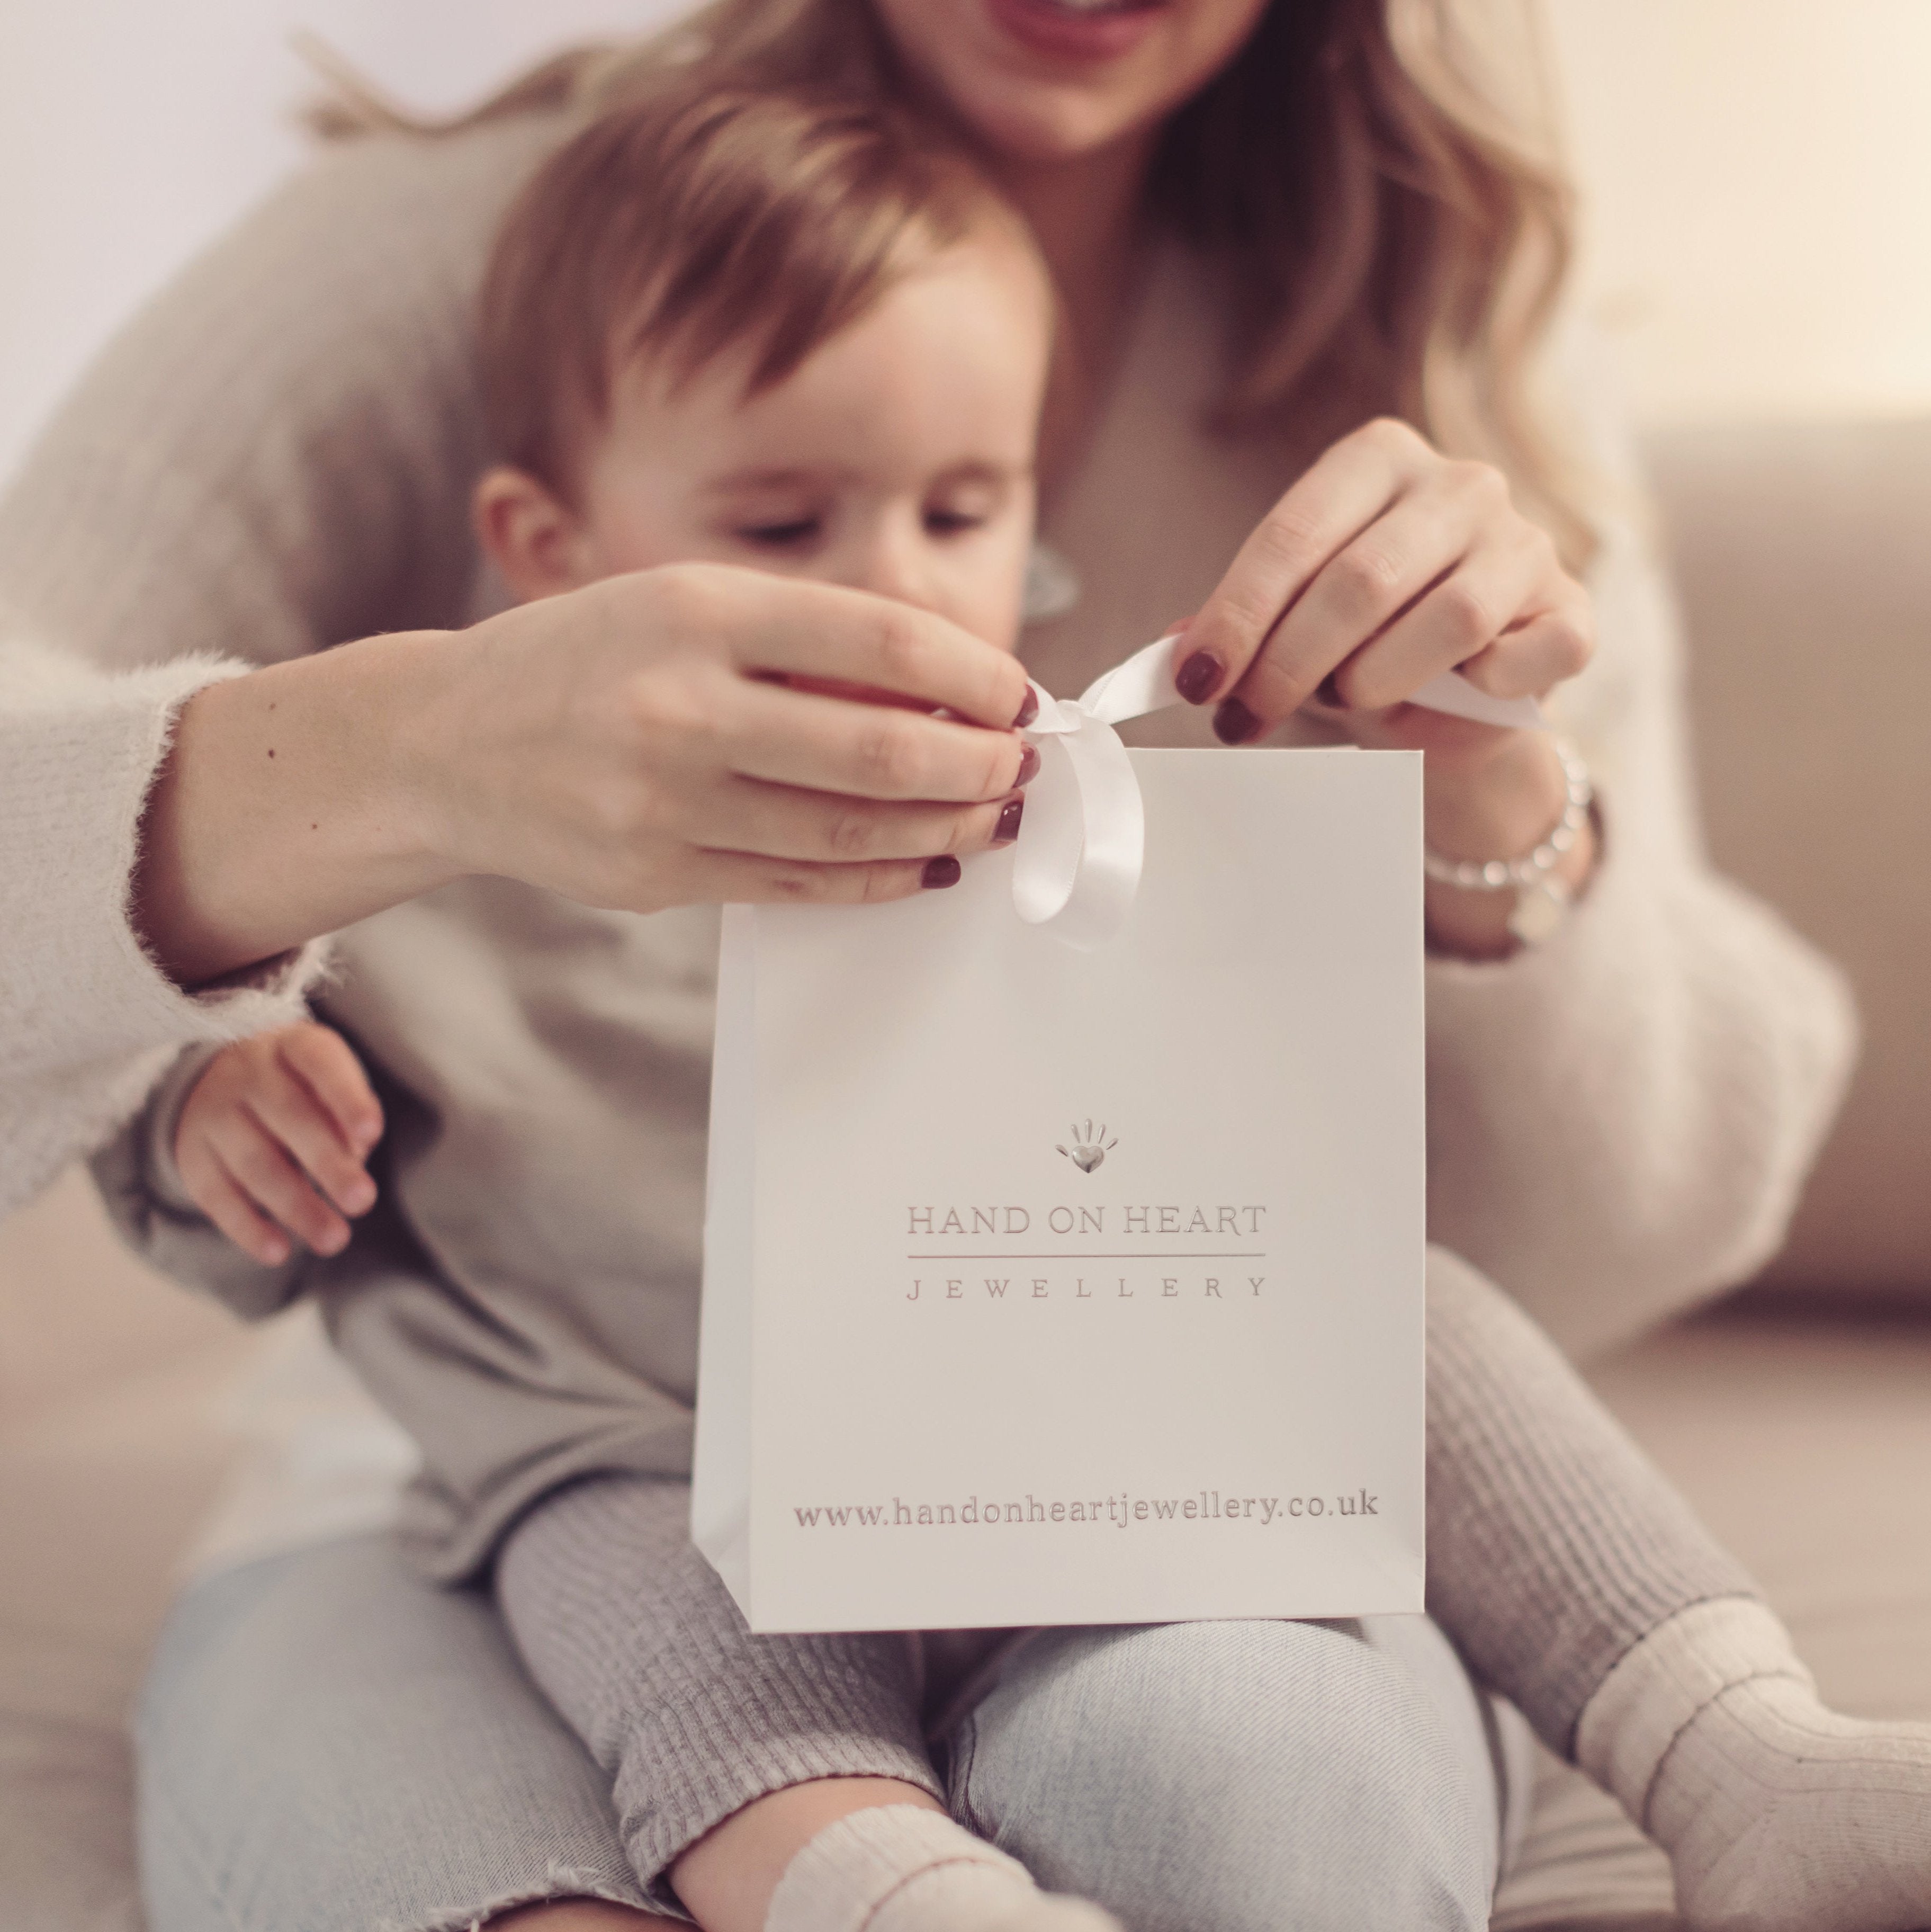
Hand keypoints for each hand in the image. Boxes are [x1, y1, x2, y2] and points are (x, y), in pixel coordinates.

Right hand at [137, 564, 1036, 985]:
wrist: (443, 745)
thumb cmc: (582, 662)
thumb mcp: (679, 606)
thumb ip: (801, 642)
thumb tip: (944, 694)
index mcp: (697, 611)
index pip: (880, 643)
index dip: (974, 677)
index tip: (1020, 696)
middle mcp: (680, 705)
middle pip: (878, 751)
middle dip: (977, 766)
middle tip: (1022, 770)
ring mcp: (665, 801)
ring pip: (847, 832)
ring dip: (942, 829)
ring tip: (991, 819)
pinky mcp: (658, 875)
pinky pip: (798, 885)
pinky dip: (875, 878)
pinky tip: (921, 863)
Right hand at [173, 1023, 383, 1264]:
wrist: (219, 1077)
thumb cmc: (302, 1085)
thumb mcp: (329, 1079)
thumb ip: (348, 1111)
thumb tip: (355, 1153)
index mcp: (293, 1046)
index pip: (320, 1063)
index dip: (346, 1097)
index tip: (372, 1133)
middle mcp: (248, 1073)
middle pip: (288, 1118)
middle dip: (327, 1164)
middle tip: (363, 1201)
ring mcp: (214, 1114)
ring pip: (255, 1163)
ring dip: (296, 1206)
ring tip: (334, 1239)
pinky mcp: (193, 1156)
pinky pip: (217, 1195)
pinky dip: (248, 1227)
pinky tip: (278, 1252)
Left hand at [1172, 417, 1592, 753]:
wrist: (1454, 706)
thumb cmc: (1358, 648)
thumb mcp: (1285, 628)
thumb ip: (1234, 630)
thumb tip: (1170, 654)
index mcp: (1377, 460)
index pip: (1294, 535)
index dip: (1236, 616)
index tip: (1194, 683)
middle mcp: (1460, 484)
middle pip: (1362, 580)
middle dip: (1290, 662)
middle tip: (1248, 717)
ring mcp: (1526, 542)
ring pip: (1450, 617)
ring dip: (1378, 678)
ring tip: (1349, 702)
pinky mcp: (1572, 610)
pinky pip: (1528, 655)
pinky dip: (1482, 689)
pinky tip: (1457, 696)